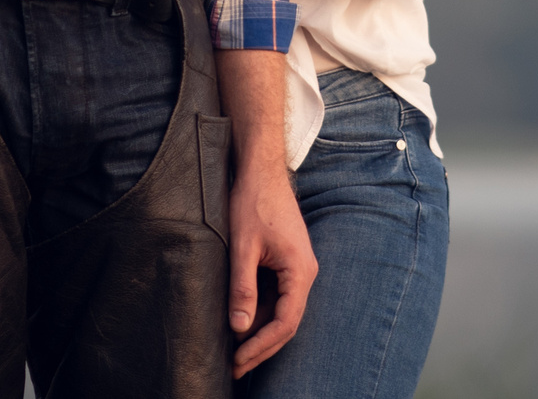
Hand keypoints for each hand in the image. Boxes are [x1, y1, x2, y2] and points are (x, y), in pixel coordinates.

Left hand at [227, 149, 315, 378]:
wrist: (261, 170)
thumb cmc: (253, 202)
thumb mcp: (242, 246)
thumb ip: (243, 287)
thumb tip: (239, 326)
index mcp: (300, 270)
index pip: (286, 322)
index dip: (262, 345)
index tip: (239, 360)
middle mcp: (304, 273)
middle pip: (286, 322)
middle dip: (261, 346)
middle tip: (235, 367)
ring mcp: (297, 268)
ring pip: (281, 311)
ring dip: (259, 332)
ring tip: (233, 352)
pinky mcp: (286, 263)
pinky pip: (276, 296)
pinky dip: (259, 312)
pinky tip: (240, 323)